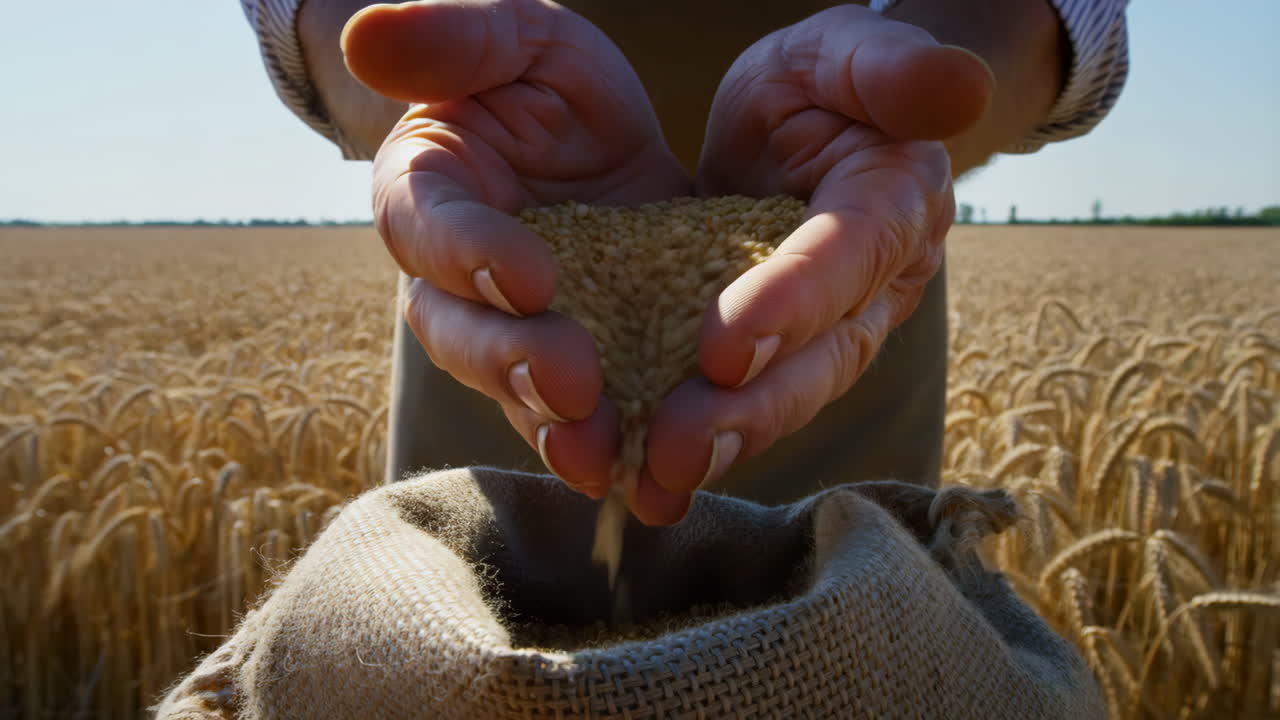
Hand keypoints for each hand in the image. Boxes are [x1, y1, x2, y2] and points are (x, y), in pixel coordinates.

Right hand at [342, 0, 689, 498]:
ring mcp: (515, 334)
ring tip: (604, 460)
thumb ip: (453, 37)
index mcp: (428, 194)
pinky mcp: (583, 365)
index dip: (471, 255)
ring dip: (556, 430)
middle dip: (513, 364)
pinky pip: (587, 416)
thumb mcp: (517, 38)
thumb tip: (364, 37)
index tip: (530, 276)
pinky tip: (657, 485)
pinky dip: (618, 450)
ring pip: (518, 393)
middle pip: (463, 334)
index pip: (430, 229)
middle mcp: (456, 282)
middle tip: (573, 386)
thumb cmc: (543, 84)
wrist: (600, 142)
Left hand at [636, 5, 994, 523]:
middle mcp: (874, 284)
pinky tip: (640, 480)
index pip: (848, 256)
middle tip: (678, 447)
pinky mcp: (781, 356)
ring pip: (787, 397)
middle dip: (754, 407)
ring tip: (654, 483)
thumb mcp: (843, 52)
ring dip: (723, 445)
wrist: (808, 126)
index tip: (724, 347)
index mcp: (892, 202)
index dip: (794, 303)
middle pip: (825, 356)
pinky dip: (698, 443)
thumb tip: (960, 82)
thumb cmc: (823, 84)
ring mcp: (832, 331)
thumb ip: (892, 64)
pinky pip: (745, 403)